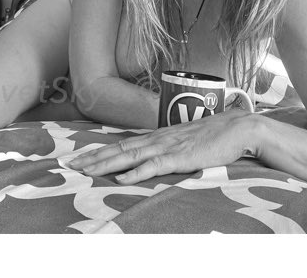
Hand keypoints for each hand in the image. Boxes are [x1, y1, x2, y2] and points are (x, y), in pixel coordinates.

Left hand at [68, 110, 256, 183]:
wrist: (238, 128)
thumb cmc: (213, 135)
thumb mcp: (184, 142)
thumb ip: (168, 149)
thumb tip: (152, 159)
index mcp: (157, 136)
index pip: (121, 142)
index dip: (98, 150)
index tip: (78, 157)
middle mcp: (157, 138)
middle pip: (118, 148)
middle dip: (92, 157)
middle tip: (69, 164)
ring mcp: (168, 146)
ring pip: (130, 155)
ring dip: (105, 163)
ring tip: (85, 170)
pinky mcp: (181, 157)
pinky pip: (155, 166)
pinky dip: (136, 172)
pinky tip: (122, 178)